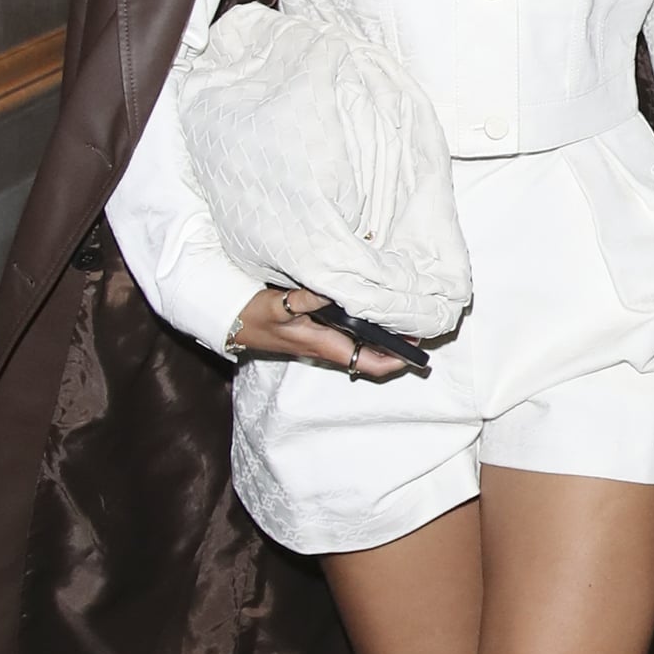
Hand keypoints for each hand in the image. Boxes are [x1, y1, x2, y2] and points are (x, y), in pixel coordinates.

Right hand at [227, 285, 409, 382]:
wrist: (233, 322)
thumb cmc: (256, 316)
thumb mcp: (279, 306)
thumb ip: (306, 298)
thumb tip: (336, 290)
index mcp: (326, 346)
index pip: (371, 363)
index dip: (398, 360)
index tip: (418, 348)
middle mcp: (329, 347)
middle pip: (373, 356)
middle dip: (398, 346)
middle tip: (420, 325)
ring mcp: (324, 341)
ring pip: (363, 345)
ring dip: (384, 336)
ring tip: (404, 314)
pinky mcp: (318, 332)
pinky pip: (351, 334)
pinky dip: (367, 325)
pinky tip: (373, 307)